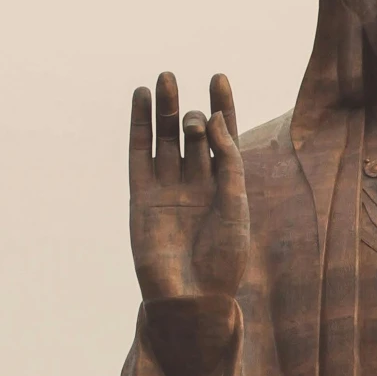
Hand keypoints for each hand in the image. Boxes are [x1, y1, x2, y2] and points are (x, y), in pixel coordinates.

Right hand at [128, 71, 248, 303]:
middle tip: (184, 92)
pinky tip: (140, 100)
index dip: (221, 107)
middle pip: (192, 135)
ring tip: (163, 79)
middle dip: (189, 110)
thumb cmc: (223, 258)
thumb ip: (228, 162)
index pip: (223, 137)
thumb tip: (214, 119)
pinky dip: (139, 127)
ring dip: (164, 109)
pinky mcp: (142, 196)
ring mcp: (168, 188)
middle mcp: (196, 183)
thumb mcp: (236, 205)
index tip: (218, 78)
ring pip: (165, 140)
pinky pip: (140, 155)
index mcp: (224, 186)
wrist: (193, 297)